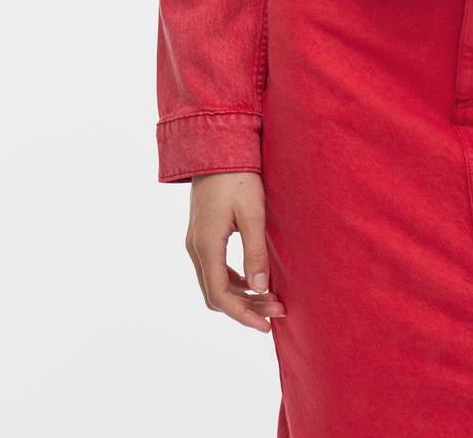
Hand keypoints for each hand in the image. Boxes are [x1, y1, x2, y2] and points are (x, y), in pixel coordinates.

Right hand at [185, 170, 285, 331]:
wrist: (217, 147)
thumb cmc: (238, 176)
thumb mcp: (253, 213)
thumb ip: (255, 252)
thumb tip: (261, 290)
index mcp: (206, 244)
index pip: (219, 294)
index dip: (243, 314)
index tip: (267, 325)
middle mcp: (195, 247)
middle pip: (216, 294)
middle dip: (246, 308)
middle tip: (278, 311)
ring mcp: (196, 242)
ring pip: (214, 283)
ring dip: (241, 296)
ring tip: (272, 300)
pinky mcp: (202, 236)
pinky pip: (215, 270)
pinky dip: (234, 282)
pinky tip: (255, 282)